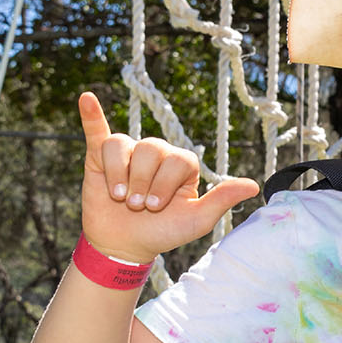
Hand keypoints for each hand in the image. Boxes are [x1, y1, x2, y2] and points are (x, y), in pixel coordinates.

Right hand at [77, 92, 259, 262]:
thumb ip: (222, 200)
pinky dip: (90, 115)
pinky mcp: (100, 158)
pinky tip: (86, 98)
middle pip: (150, 149)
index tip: (154, 207)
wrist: (126, 244)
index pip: (177, 159)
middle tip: (137, 206)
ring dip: (120, 174)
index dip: (164, 184)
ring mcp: (129, 154)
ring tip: (119, 197)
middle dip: (141, 182)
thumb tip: (255, 186)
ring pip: (122, 145)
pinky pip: (97, 131)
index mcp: (182, 164)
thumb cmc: (164, 231)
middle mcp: (157, 154)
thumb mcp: (197, 220)